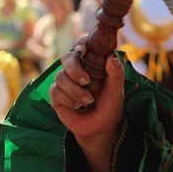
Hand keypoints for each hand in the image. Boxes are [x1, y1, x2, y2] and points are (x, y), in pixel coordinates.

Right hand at [50, 38, 124, 171]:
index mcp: (92, 65)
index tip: (83, 50)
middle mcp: (77, 70)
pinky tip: (78, 106)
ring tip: (88, 101)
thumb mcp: (117, 91)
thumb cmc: (111, 106)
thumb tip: (112, 57)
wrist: (101, 128)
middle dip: (75, 69)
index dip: (80, 43)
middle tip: (87, 81)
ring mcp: (65, 82)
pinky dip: (68, 99)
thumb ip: (117, 74)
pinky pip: (55, 91)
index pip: (82, 46)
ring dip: (75, 91)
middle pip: (66, 58)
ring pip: (60, 76)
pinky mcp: (56, 95)